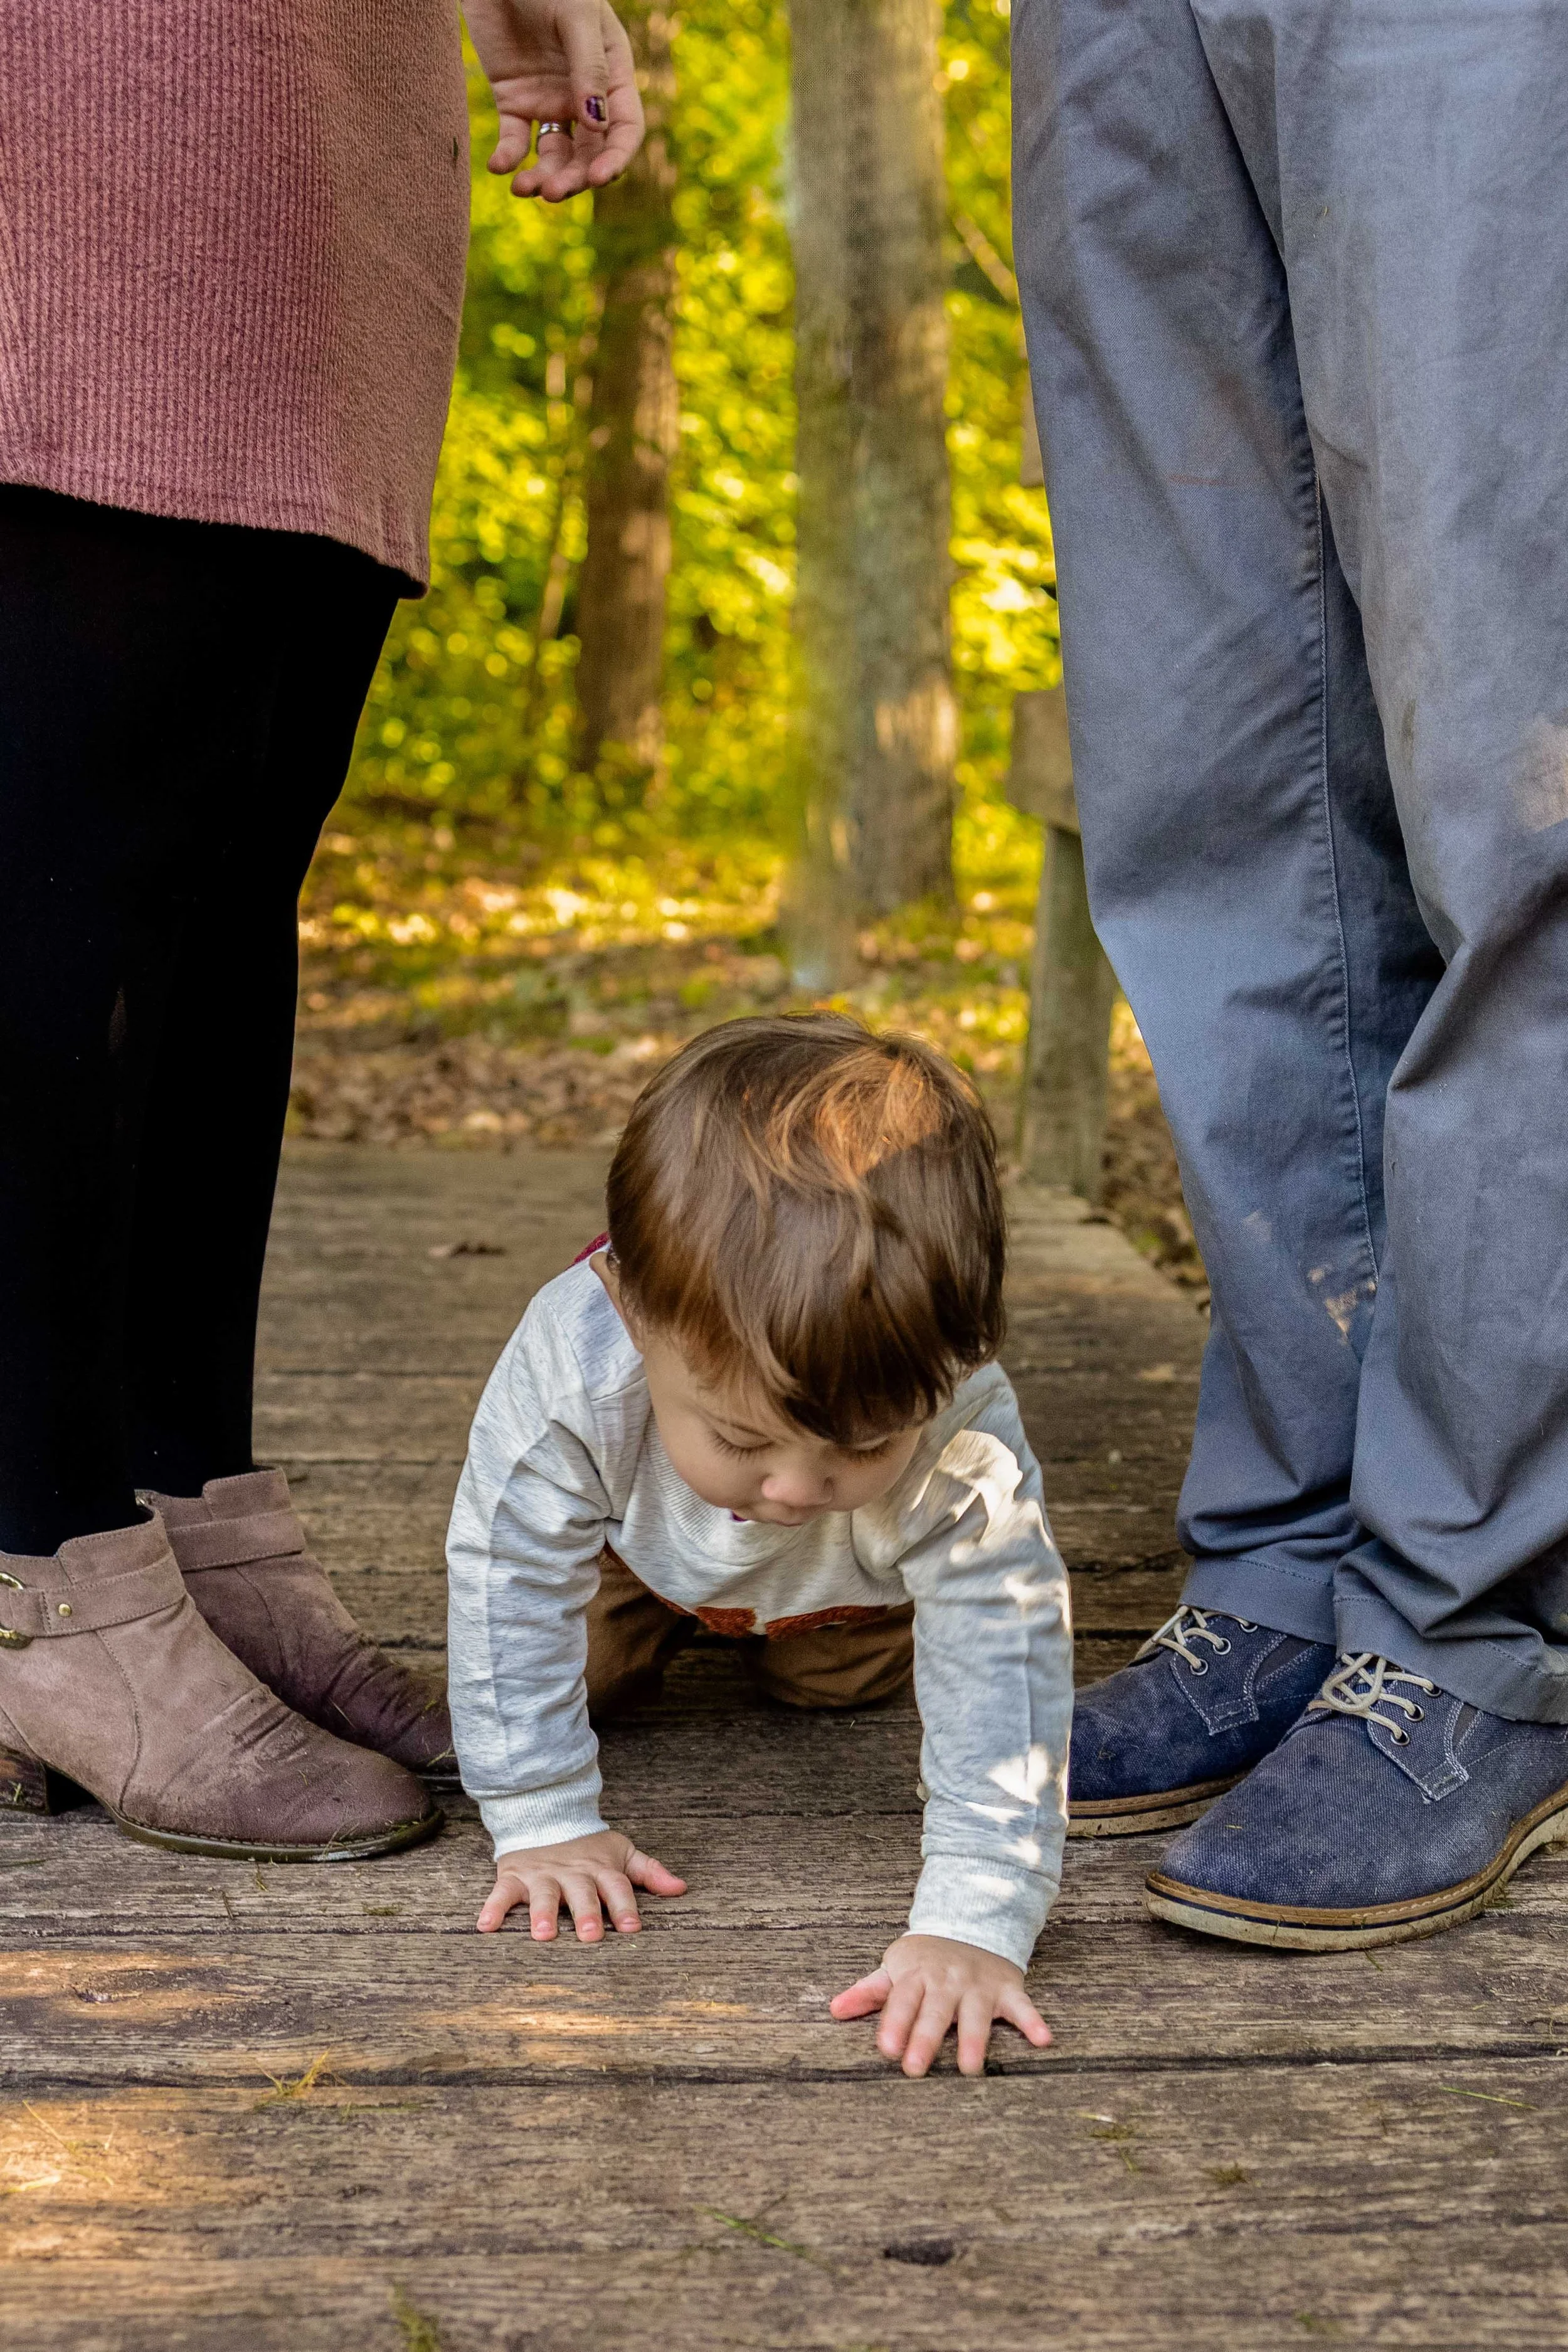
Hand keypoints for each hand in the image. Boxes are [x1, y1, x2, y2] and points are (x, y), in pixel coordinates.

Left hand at [463, 0, 643, 201]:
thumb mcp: (575, 18)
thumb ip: (588, 68)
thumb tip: (598, 126)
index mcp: (611, 75)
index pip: (624, 130)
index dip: (614, 159)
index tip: (597, 179)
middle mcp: (583, 96)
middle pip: (588, 154)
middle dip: (573, 179)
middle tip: (551, 193)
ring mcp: (549, 101)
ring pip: (553, 155)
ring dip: (542, 178)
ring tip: (523, 189)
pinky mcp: (514, 100)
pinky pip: (515, 139)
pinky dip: (508, 157)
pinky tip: (499, 167)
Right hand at [477, 1827, 685, 1940]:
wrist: (546, 1814)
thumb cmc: (589, 1846)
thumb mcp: (622, 1853)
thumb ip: (650, 1872)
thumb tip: (681, 1888)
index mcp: (600, 1869)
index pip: (617, 1888)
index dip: (625, 1907)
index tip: (632, 1928)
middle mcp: (573, 1873)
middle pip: (582, 1893)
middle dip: (587, 1913)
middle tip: (590, 1935)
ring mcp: (542, 1875)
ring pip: (543, 1894)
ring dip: (542, 1913)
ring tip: (543, 1935)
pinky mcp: (515, 1876)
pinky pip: (502, 1893)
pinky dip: (493, 1908)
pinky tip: (486, 1926)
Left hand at [830, 1934, 1052, 2077]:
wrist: (972, 1917)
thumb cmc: (926, 1957)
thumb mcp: (896, 1967)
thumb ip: (869, 1991)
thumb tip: (834, 2010)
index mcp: (917, 1975)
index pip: (902, 2000)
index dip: (894, 2023)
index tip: (886, 2048)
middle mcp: (947, 1980)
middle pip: (935, 2012)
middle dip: (925, 2038)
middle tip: (915, 2068)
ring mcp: (979, 1984)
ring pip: (976, 2014)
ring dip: (974, 2039)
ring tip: (970, 2069)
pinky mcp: (1007, 1988)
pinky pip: (1023, 2006)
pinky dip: (1033, 2021)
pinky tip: (1043, 2039)